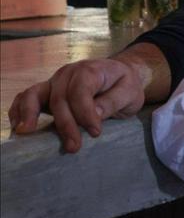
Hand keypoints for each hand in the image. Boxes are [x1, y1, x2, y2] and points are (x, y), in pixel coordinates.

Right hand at [8, 57, 147, 152]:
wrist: (119, 76)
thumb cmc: (125, 85)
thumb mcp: (130, 92)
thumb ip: (113, 101)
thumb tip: (94, 114)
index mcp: (90, 70)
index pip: (81, 91)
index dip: (85, 113)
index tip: (96, 132)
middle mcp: (68, 74)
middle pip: (59, 99)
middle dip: (65, 125)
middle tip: (74, 147)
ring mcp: (54, 82)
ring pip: (34, 95)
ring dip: (29, 114)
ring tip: (26, 133)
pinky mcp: (47, 92)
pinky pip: (26, 98)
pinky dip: (19, 110)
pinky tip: (20, 127)